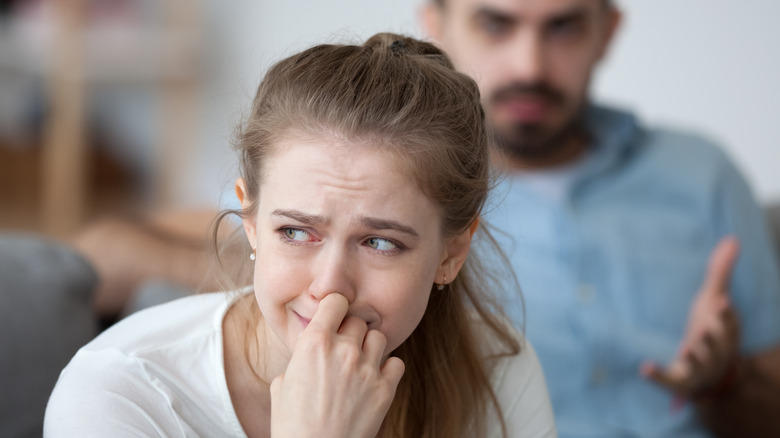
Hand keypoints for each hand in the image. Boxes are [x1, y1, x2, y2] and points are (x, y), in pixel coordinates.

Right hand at [270, 294, 404, 437]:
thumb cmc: (292, 426)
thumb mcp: (281, 386)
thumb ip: (298, 362)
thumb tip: (306, 358)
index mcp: (314, 343)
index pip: (336, 301)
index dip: (335, 307)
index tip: (334, 316)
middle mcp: (343, 350)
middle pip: (358, 320)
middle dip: (350, 331)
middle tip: (343, 348)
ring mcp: (366, 369)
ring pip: (378, 338)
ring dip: (369, 347)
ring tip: (359, 363)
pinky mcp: (384, 390)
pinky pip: (396, 363)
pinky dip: (388, 368)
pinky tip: (374, 379)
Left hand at [641, 237, 740, 397]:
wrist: (711, 375)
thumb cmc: (712, 329)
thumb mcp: (714, 301)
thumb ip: (720, 272)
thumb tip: (732, 239)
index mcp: (725, 332)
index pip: (730, 324)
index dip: (727, 315)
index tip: (722, 301)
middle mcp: (715, 351)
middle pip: (716, 346)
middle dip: (712, 338)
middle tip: (704, 329)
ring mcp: (699, 368)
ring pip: (698, 365)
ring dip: (693, 356)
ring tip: (686, 349)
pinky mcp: (681, 381)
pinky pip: (670, 381)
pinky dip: (657, 376)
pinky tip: (644, 368)